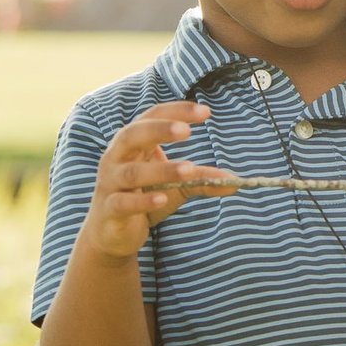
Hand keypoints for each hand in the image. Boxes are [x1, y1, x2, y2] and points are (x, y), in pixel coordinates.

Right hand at [78, 102, 236, 261]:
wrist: (111, 233)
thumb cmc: (143, 197)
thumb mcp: (176, 185)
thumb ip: (201, 179)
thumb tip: (236, 182)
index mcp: (133, 143)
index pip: (151, 117)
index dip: (177, 112)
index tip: (206, 112)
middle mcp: (117, 157)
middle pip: (133, 135)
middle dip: (159, 130)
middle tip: (186, 131)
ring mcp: (110, 183)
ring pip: (132, 172)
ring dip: (161, 170)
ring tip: (189, 169)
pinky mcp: (109, 209)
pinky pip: (123, 202)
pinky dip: (143, 200)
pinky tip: (163, 198)